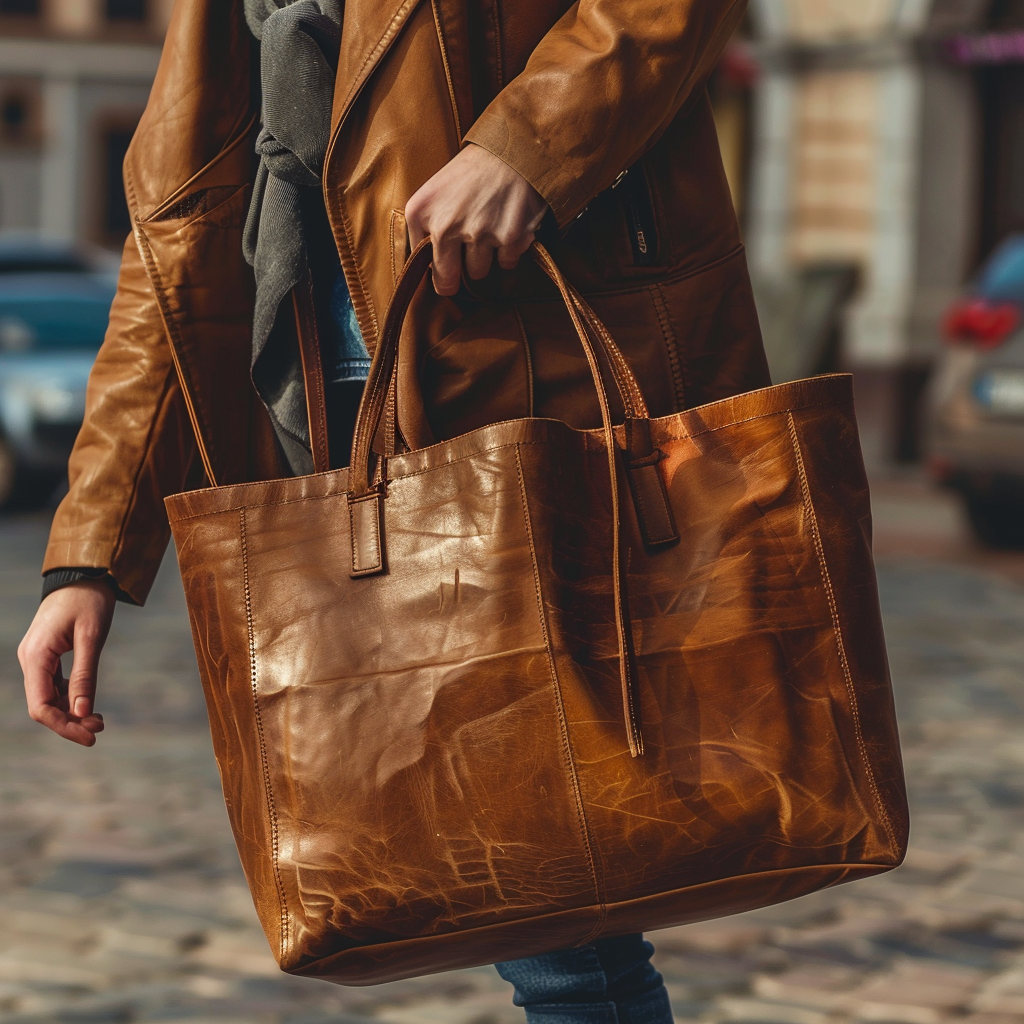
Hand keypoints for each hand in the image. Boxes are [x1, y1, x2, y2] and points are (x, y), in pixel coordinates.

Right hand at [18, 581, 114, 745]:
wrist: (84, 574)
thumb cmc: (89, 600)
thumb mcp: (92, 637)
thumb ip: (85, 674)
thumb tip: (82, 712)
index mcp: (36, 656)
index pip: (41, 706)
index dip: (63, 726)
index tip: (90, 737)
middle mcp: (30, 660)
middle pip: (43, 705)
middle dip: (69, 722)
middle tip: (100, 729)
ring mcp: (37, 658)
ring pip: (48, 697)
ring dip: (71, 712)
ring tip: (99, 721)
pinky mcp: (47, 656)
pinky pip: (53, 685)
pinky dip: (70, 698)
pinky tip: (88, 705)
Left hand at [405, 143, 547, 296]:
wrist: (514, 147)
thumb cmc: (473, 171)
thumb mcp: (435, 191)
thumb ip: (425, 227)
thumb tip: (428, 272)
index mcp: (420, 212)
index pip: (422, 265)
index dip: (435, 266)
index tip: (443, 262)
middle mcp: (446, 224)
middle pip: (448, 279)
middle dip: (455, 277)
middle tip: (462, 269)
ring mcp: (479, 232)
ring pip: (478, 272)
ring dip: (485, 258)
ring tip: (490, 229)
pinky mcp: (509, 238)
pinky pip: (506, 263)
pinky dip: (510, 250)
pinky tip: (509, 226)